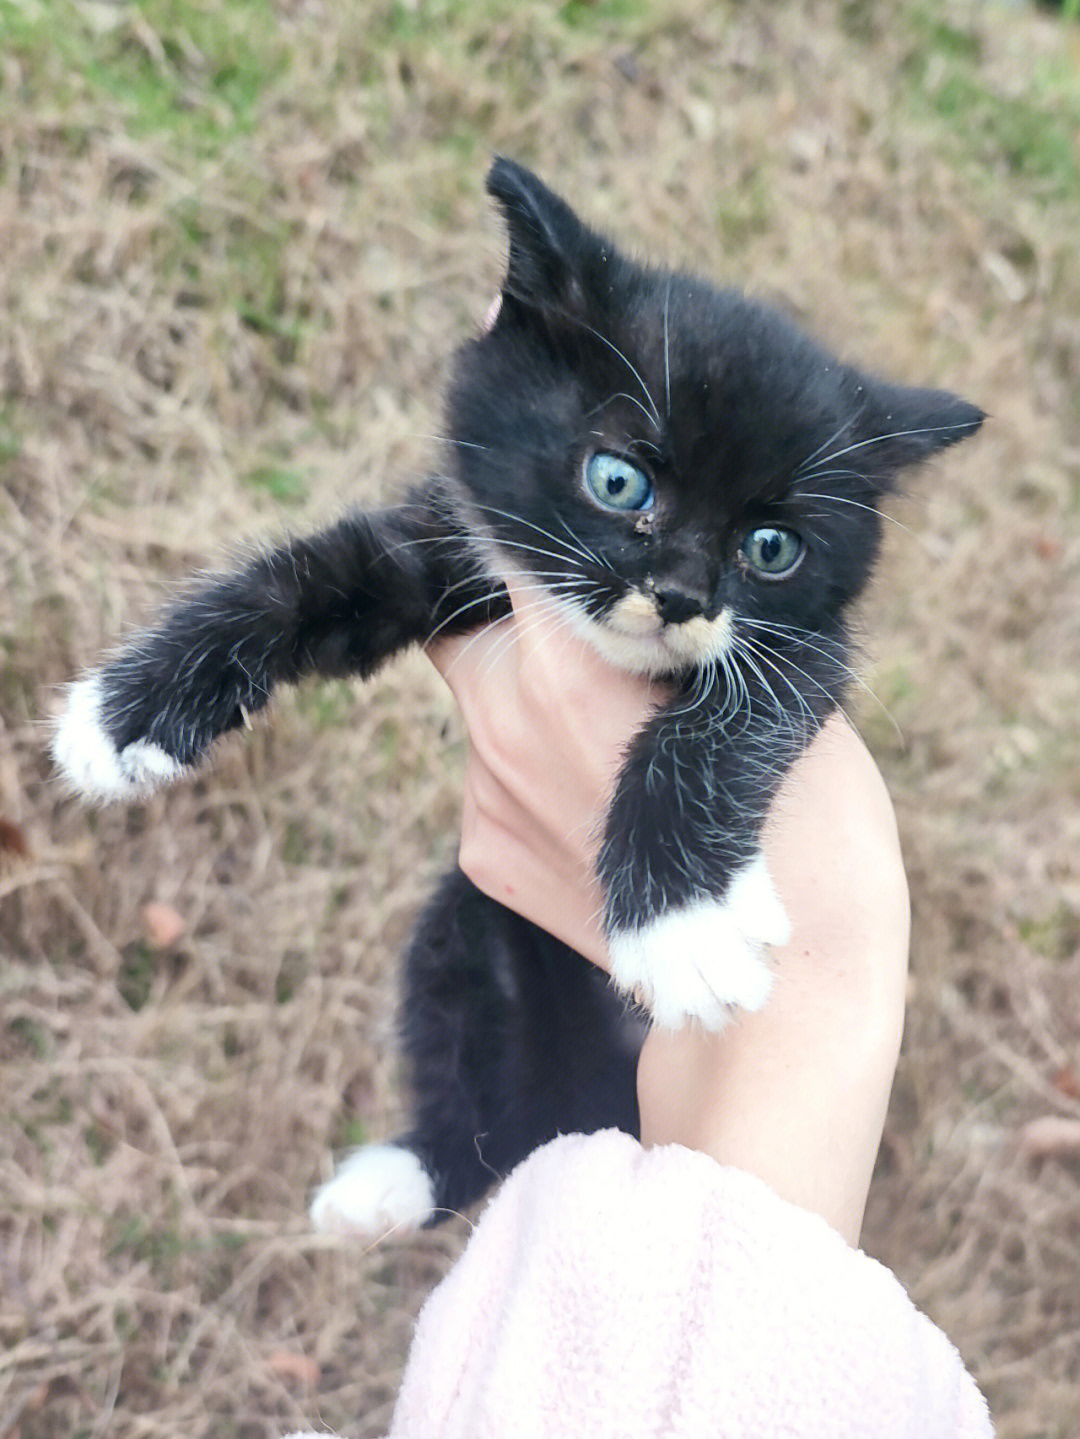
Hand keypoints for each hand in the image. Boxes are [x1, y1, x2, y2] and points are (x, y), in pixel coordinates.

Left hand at [428, 587, 908, 1244]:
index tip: (571, 552)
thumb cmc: (804, 820)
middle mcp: (502, 725)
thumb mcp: (761, 685)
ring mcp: (486, 800)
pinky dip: (537, 779)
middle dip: (526, 629)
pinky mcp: (485, 859)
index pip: (505, 559)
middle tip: (602, 647)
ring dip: (532, 707)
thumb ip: (679, 623)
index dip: (534, 546)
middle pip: (471, 635)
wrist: (782, 986)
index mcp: (565, 663)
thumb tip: (650, 583)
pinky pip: (494, 784)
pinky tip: (608, 811)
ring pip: (484, 712)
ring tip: (622, 746)